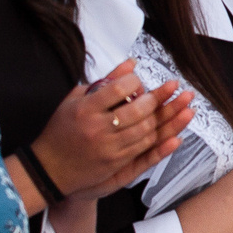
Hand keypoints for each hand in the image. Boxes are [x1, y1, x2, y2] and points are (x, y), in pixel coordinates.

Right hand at [32, 60, 196, 199]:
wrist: (49, 168)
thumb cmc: (61, 129)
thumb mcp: (75, 100)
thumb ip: (103, 82)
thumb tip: (130, 64)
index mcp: (85, 109)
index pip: (117, 90)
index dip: (133, 82)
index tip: (139, 79)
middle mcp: (98, 129)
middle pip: (137, 111)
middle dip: (159, 98)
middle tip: (172, 88)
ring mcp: (108, 148)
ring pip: (145, 131)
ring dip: (168, 117)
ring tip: (183, 104)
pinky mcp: (115, 164)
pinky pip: (144, 150)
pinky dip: (162, 140)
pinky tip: (176, 131)